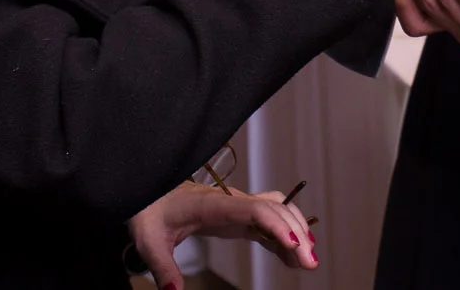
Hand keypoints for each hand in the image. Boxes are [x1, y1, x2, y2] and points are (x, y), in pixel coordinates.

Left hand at [128, 182, 317, 286]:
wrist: (150, 191)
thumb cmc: (149, 212)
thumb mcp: (150, 242)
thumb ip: (163, 267)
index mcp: (212, 205)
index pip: (252, 208)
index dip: (275, 223)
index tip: (293, 242)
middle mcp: (231, 202)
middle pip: (273, 210)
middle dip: (295, 233)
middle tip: (310, 263)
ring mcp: (237, 207)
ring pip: (276, 213)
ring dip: (295, 232)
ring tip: (308, 262)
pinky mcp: (237, 216)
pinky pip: (267, 223)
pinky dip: (284, 237)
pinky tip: (293, 256)